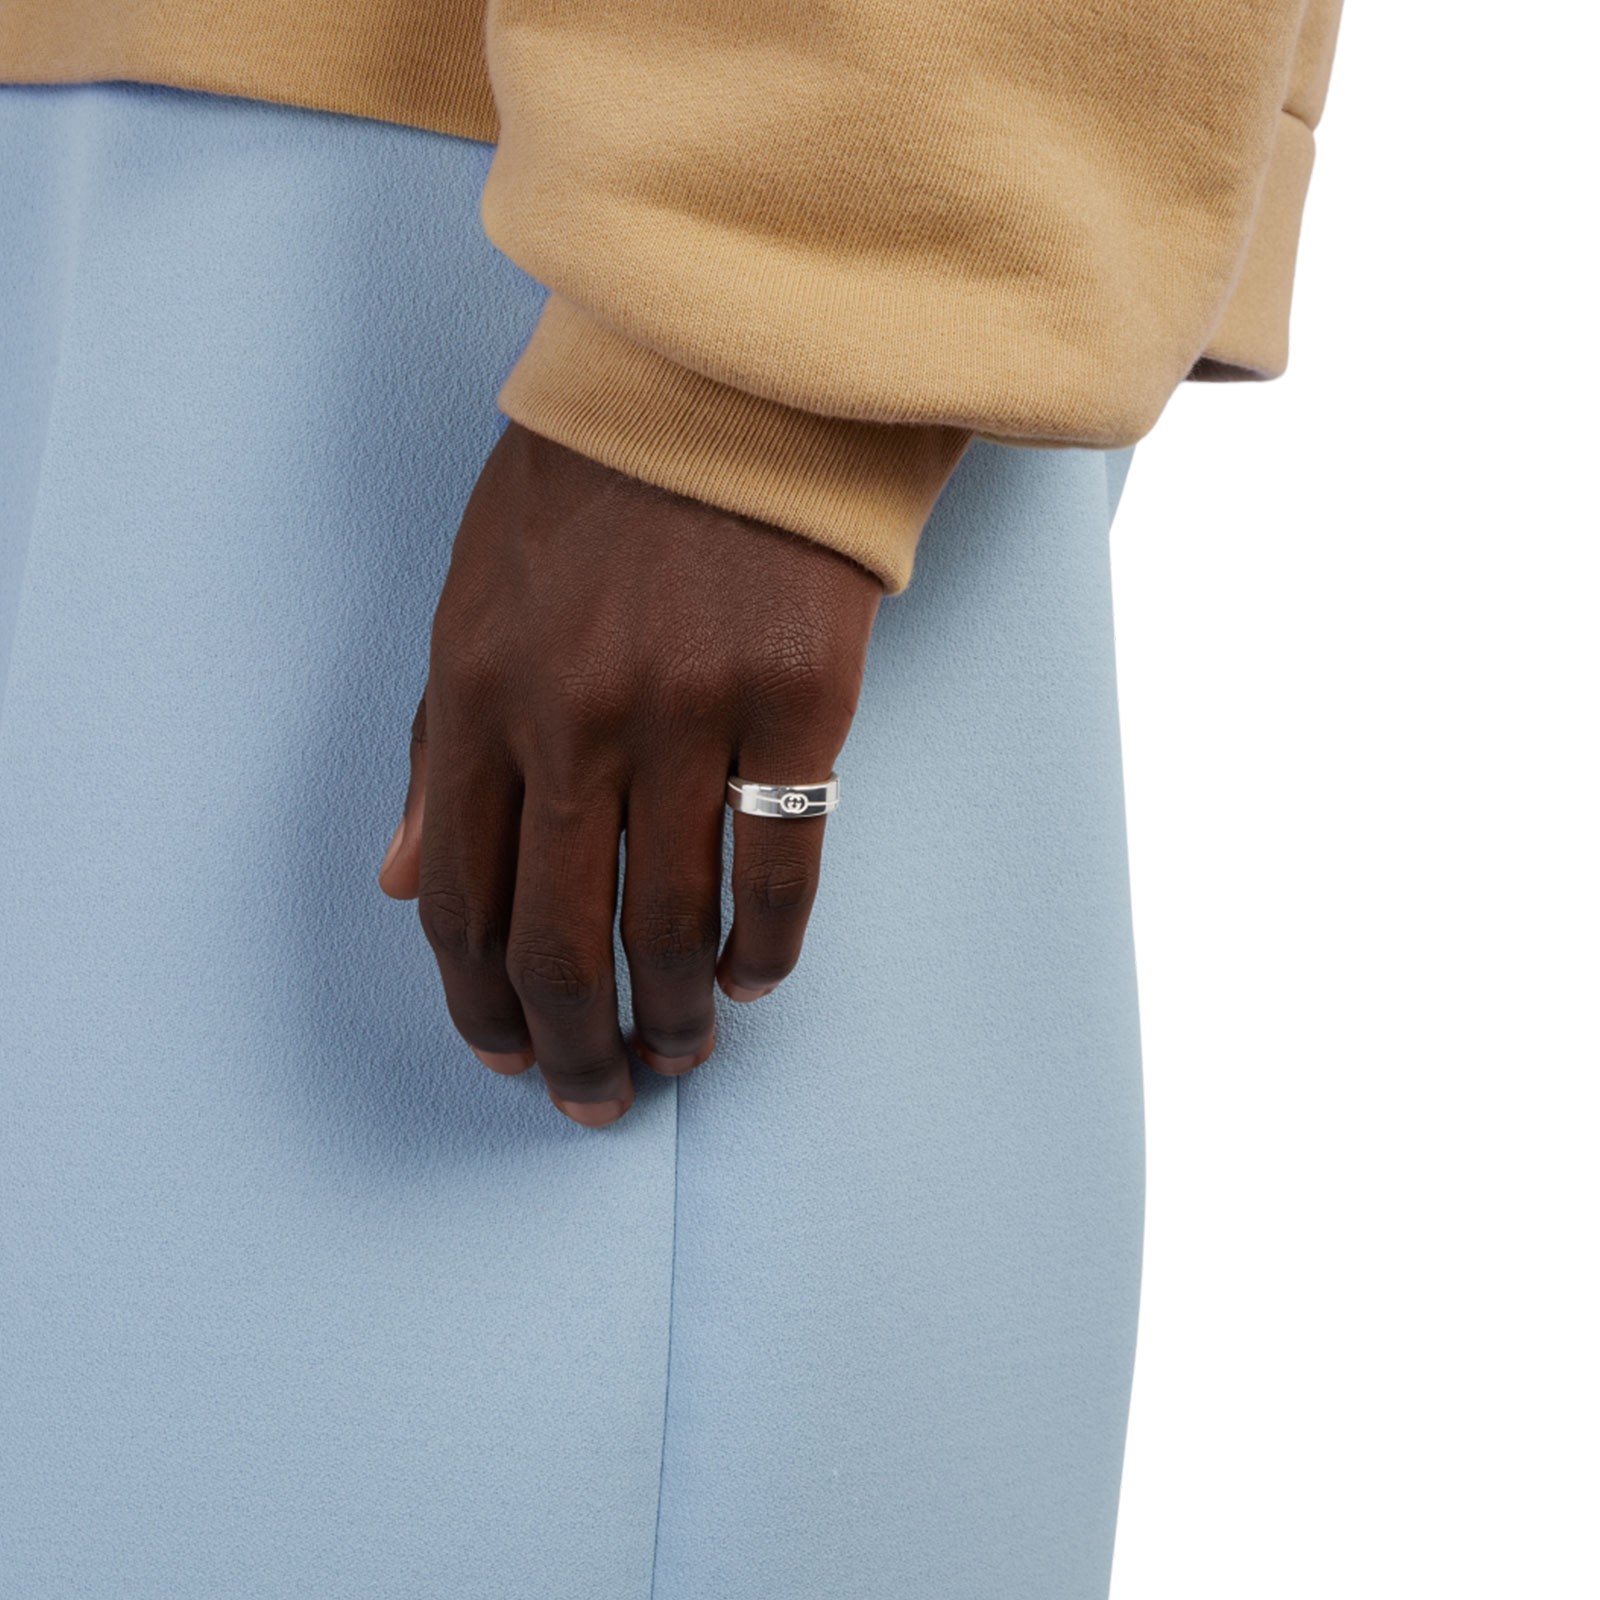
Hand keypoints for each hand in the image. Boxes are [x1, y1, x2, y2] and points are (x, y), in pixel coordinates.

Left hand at [377, 423, 881, 1126]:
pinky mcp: (796, 700)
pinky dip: (767, 947)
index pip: (462, 899)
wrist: (724, 379)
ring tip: (684, 1049)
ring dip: (675, 1013)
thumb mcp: (472, 600)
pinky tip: (758, 977)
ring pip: (671, 923)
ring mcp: (688, 712)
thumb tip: (402, 883)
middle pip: (562, 940)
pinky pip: (779, 868)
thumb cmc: (591, 491)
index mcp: (477, 692)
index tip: (504, 1056)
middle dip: (573, 1047)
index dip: (479, 1002)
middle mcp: (572, 717)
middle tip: (597, 1098)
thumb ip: (438, 749)